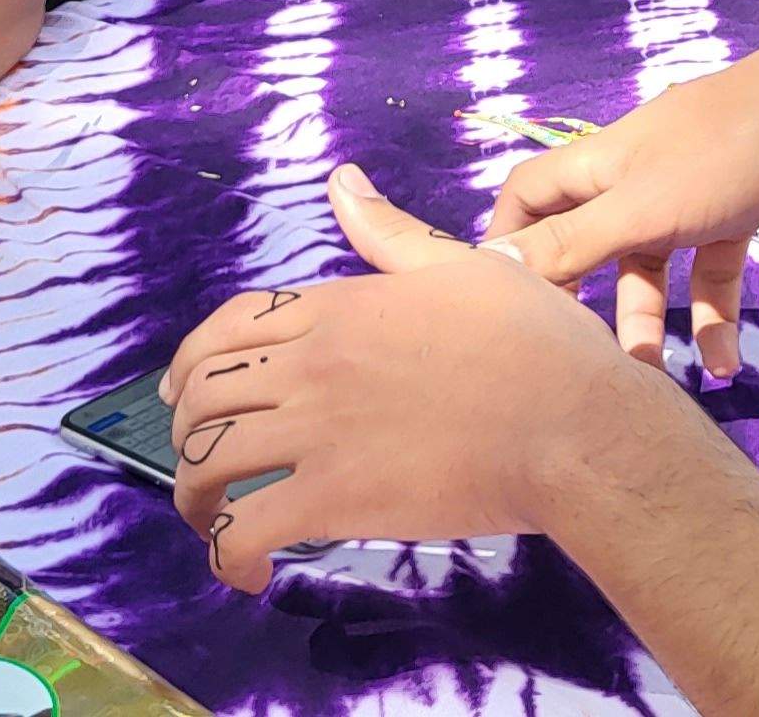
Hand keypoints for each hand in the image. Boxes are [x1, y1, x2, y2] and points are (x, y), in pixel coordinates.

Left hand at [160, 165, 703, 591]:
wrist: (575, 424)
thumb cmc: (539, 345)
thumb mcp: (463, 266)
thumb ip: (392, 234)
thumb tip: (343, 181)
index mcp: (339, 306)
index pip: (228, 326)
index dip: (191, 364)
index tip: (183, 396)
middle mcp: (313, 362)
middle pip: (203, 394)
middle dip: (185, 435)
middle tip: (203, 469)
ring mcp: (318, 429)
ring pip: (206, 461)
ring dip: (194, 500)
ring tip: (215, 526)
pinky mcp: (335, 497)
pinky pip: (244, 529)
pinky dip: (228, 558)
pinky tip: (248, 577)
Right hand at [488, 38, 758, 375]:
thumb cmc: (723, 153)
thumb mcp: (641, 209)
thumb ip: (571, 243)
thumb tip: (488, 266)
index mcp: (601, 165)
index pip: (530, 196)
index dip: (509, 241)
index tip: (504, 301)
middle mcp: (636, 176)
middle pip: (589, 239)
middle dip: (582, 296)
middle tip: (575, 352)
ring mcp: (689, 192)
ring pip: (651, 264)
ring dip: (650, 318)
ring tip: (654, 376)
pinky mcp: (737, 208)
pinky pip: (709, 269)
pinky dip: (713, 312)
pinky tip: (724, 364)